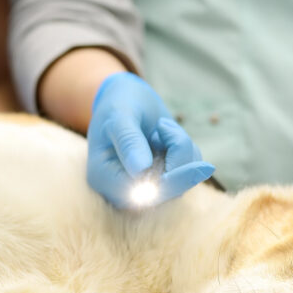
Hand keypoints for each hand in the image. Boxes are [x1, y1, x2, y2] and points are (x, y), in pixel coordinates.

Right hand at [86, 72, 214, 208]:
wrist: (127, 101)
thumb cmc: (117, 106)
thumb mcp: (120, 116)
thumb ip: (129, 141)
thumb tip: (140, 170)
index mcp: (103, 178)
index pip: (143, 192)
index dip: (170, 176)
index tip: (184, 146)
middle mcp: (123, 192)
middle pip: (167, 191)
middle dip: (177, 154)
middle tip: (164, 124)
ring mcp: (145, 190)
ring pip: (182, 182)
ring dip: (181, 149)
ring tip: (162, 126)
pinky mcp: (163, 184)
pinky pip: (189, 173)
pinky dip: (185, 151)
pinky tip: (167, 136)